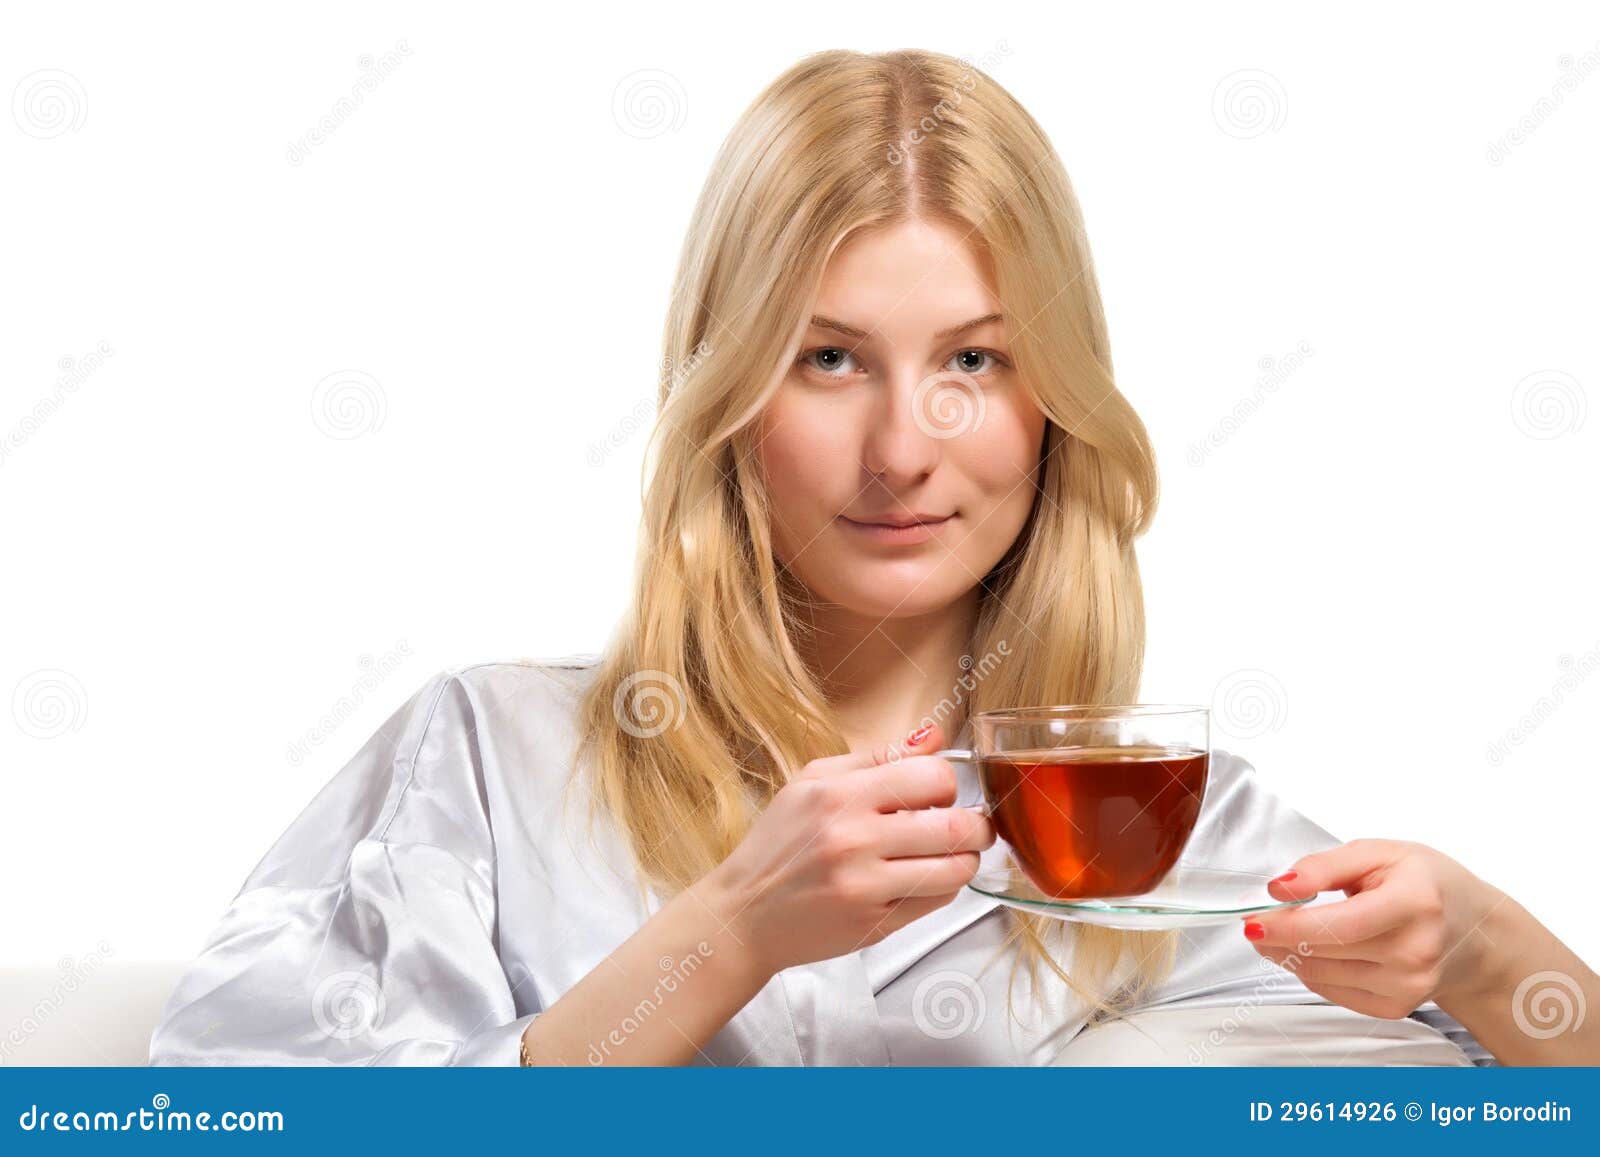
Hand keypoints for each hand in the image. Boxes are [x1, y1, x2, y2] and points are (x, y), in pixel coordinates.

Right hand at [701, 722, 995, 976]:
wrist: (743, 913)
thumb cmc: (777, 846)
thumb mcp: (813, 783)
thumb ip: (877, 757)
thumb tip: (933, 734)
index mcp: (840, 795)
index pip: (932, 776)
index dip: (946, 783)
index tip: (938, 792)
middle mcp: (853, 840)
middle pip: (957, 826)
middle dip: (976, 825)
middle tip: (969, 826)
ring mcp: (866, 886)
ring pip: (956, 869)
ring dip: (966, 859)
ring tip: (951, 853)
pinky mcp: (875, 924)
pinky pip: (936, 902)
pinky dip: (942, 888)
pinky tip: (922, 878)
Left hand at [1241, 838, 1508, 1018]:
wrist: (1472, 930)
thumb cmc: (1425, 883)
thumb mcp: (1378, 853)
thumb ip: (1323, 867)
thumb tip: (1279, 887)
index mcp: (1415, 903)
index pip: (1339, 925)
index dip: (1289, 924)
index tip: (1253, 917)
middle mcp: (1416, 952)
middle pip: (1325, 951)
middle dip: (1278, 936)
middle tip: (1256, 919)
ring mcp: (1408, 986)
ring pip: (1321, 975)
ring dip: (1288, 954)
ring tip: (1278, 932)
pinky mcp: (1397, 1006)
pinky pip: (1332, 991)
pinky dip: (1311, 970)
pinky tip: (1312, 950)